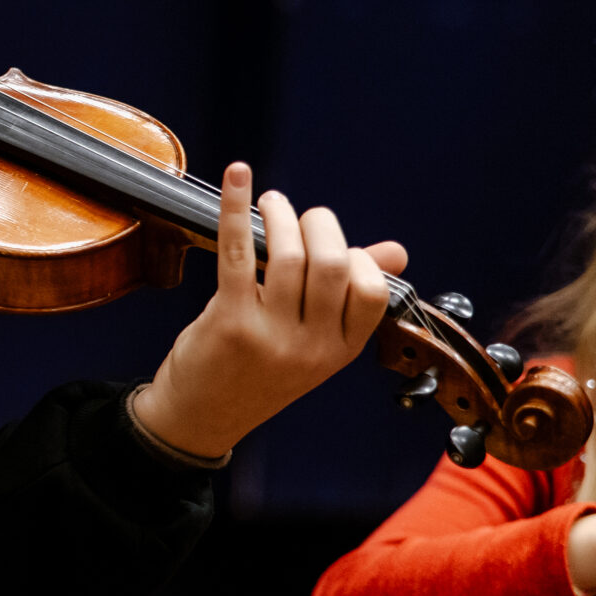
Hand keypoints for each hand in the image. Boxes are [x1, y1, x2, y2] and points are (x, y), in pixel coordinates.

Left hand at [130, 162, 408, 459]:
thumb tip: (396, 253)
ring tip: (271, 202)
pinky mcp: (231, 322)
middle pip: (333, 265)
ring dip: (280, 216)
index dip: (355, 256)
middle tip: (295, 212)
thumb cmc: (256, 373)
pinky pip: (239, 252)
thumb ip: (351, 298)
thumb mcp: (314, 345)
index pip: (372, 290)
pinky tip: (238, 177)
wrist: (199, 418)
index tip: (329, 245)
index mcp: (342, 350)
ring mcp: (273, 337)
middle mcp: (313, 347)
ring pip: (290, 257)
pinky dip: (236, 208)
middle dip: (318, 225)